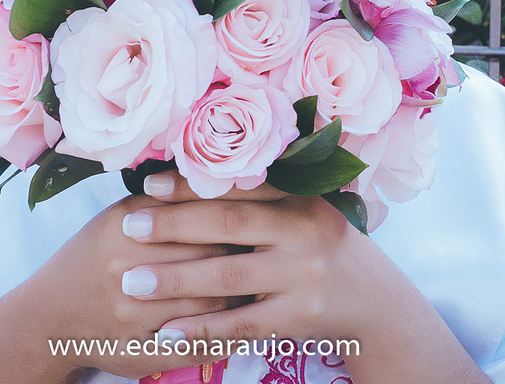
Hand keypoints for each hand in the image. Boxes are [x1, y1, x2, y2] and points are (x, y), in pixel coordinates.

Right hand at [12, 192, 249, 379]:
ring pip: (213, 305)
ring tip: (263, 284)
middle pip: (211, 259)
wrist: (48, 317)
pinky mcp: (142, 351)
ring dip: (244, 296)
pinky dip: (229, 334)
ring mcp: (135, 315)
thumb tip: (218, 177)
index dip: (236, 219)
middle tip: (271, 250)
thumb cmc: (92, 259)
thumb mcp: (117, 218)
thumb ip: (163, 199)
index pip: (200, 218)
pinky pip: (200, 344)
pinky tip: (245, 324)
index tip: (260, 217)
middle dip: (245, 255)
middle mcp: (127, 269)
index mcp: (125, 227)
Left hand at [125, 171, 490, 383]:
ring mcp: (302, 276)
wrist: (376, 303)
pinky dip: (201, 329)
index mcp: (300, 198)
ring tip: (131, 282)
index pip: (238, 185)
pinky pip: (240, 324)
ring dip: (175, 279)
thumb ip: (259, 197)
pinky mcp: (298, 317)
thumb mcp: (303, 214)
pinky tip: (167, 330)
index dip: (192, 183)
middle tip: (128, 227)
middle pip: (228, 224)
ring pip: (228, 276)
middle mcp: (303, 232)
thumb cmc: (321, 248)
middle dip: (173, 225)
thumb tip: (193, 174)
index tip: (148, 184)